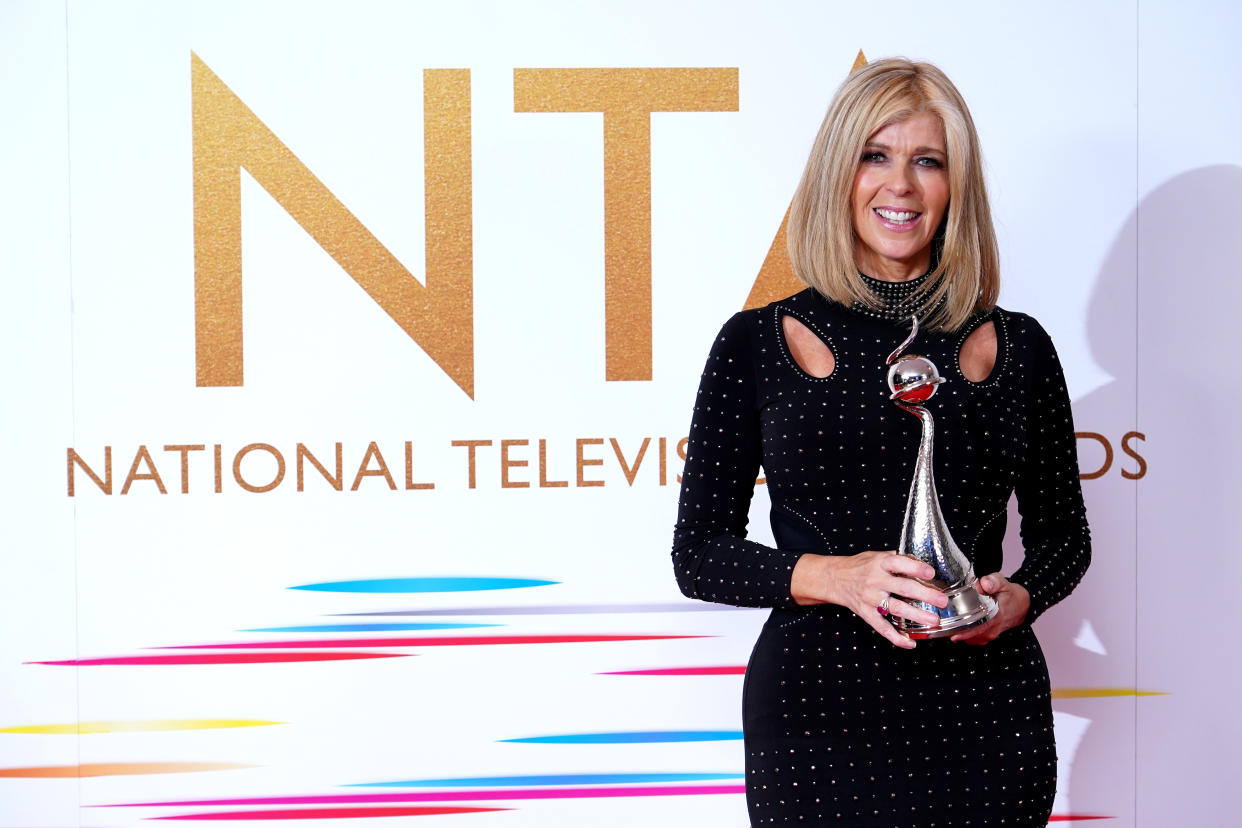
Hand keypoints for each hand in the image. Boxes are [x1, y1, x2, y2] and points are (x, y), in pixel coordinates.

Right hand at [791, 551, 949, 648]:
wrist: (833, 578)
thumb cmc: (857, 566)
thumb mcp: (876, 555)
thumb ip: (897, 559)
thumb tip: (920, 562)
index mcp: (879, 563)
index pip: (899, 563)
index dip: (916, 568)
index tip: (931, 573)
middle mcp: (875, 580)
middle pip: (903, 588)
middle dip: (925, 595)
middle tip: (941, 601)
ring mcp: (870, 598)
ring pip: (896, 608)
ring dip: (916, 615)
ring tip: (933, 621)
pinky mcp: (866, 613)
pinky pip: (882, 627)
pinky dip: (896, 637)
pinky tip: (910, 643)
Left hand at [949, 573, 1029, 644]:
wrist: (1022, 606)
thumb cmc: (1010, 595)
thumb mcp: (1003, 583)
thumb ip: (993, 582)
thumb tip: (983, 584)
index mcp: (995, 618)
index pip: (977, 628)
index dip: (962, 631)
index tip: (949, 632)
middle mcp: (991, 630)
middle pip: (968, 635)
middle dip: (953, 630)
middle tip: (940, 625)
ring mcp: (989, 635)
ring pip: (968, 638)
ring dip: (957, 631)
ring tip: (944, 623)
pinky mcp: (986, 636)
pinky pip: (971, 638)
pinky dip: (962, 632)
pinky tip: (955, 624)